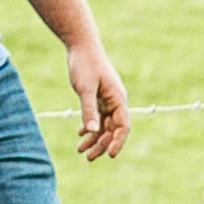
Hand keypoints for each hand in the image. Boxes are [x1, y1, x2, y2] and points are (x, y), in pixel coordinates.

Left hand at [66, 39, 128, 160]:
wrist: (82, 46)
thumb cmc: (85, 64)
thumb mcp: (85, 88)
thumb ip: (88, 110)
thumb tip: (92, 132)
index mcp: (118, 99)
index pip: (123, 126)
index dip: (118, 142)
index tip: (110, 155)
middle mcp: (115, 101)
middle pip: (113, 129)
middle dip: (102, 144)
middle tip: (88, 157)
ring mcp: (107, 99)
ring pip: (104, 125)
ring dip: (94, 139)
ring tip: (80, 150)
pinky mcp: (98, 97)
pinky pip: (97, 117)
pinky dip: (89, 127)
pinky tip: (80, 135)